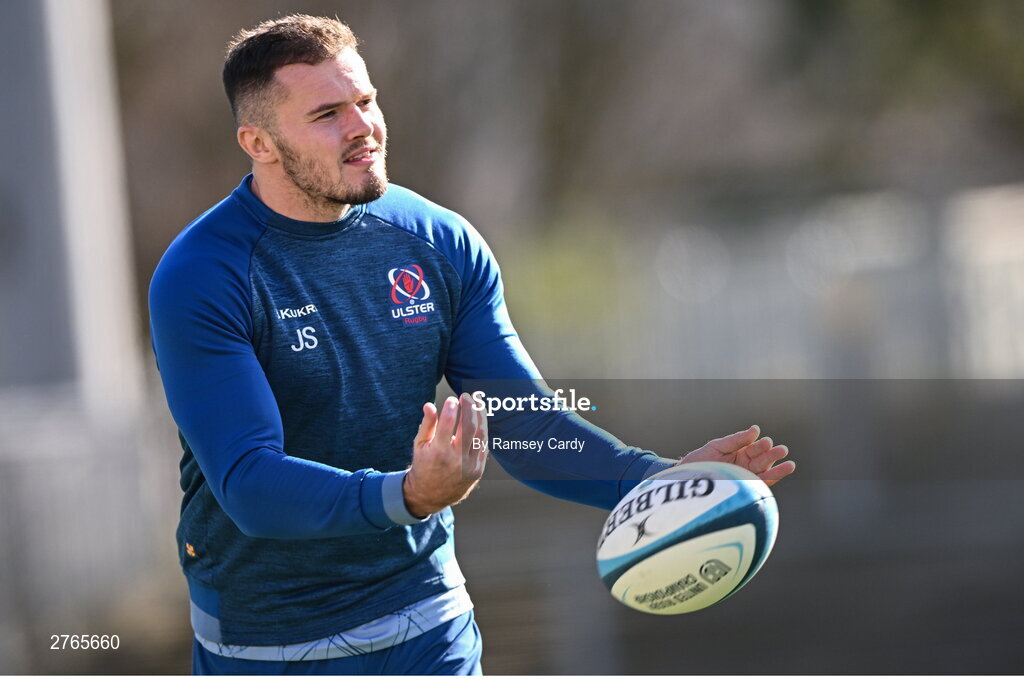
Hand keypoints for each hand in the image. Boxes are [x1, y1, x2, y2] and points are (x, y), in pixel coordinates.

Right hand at [403, 394, 488, 517]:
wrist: (431, 495)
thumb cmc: (423, 465)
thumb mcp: (420, 445)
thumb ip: (427, 424)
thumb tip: (430, 405)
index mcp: (438, 452)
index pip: (448, 424)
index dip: (452, 408)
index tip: (452, 398)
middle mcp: (456, 459)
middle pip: (468, 427)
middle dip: (469, 408)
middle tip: (467, 396)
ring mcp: (469, 466)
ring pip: (480, 435)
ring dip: (480, 416)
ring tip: (476, 404)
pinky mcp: (478, 470)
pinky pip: (483, 446)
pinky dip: (482, 431)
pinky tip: (479, 420)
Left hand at [677, 425, 794, 486]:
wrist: (685, 481)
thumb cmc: (700, 462)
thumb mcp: (716, 447)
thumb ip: (736, 440)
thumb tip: (756, 429)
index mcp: (739, 452)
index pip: (754, 448)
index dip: (760, 445)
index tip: (766, 442)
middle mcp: (745, 465)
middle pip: (762, 459)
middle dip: (772, 455)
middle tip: (781, 450)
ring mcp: (747, 478)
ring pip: (766, 472)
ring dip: (778, 468)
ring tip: (789, 464)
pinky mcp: (746, 489)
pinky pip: (762, 484)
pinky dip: (773, 479)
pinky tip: (784, 472)